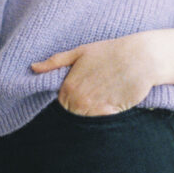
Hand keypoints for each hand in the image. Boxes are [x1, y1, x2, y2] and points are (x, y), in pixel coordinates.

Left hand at [31, 32, 160, 115]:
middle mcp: (79, 100)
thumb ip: (55, 62)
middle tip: (97, 91)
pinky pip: (103, 121)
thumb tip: (33, 67)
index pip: (62, 105)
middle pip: (74, 114)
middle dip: (82, 107)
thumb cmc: (109, 52)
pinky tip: (114, 99)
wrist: (140, 56)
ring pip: (87, 119)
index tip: (85, 89)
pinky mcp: (111, 113)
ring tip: (106, 93)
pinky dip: (107, 114)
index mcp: (68, 86)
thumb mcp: (80, 52)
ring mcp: (95, 108)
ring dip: (94, 111)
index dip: (71, 98)